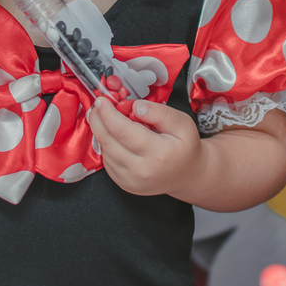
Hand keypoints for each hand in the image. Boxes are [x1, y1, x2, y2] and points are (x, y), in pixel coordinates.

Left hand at [87, 97, 204, 196]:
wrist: (188, 175)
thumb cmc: (185, 147)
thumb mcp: (182, 123)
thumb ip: (159, 112)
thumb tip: (136, 107)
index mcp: (158, 154)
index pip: (124, 132)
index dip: (108, 114)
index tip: (101, 101)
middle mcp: (142, 171)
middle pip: (109, 142)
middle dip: (98, 121)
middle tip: (97, 106)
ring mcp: (131, 181)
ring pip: (105, 152)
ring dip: (102, 133)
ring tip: (108, 118)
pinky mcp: (125, 184)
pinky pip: (107, 162)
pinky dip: (107, 146)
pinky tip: (115, 136)